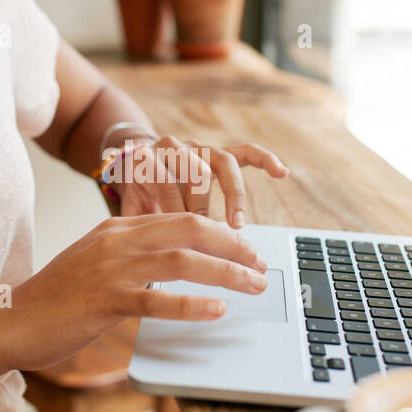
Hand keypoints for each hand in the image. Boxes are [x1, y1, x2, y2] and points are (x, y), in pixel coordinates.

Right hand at [0, 212, 268, 372]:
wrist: (8, 322)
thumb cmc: (54, 302)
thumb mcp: (95, 267)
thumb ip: (129, 261)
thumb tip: (169, 267)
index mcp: (116, 230)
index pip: (180, 219)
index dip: (220, 233)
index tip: (246, 249)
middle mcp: (116, 241)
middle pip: (189, 229)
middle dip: (233, 246)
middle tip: (260, 265)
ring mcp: (110, 268)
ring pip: (181, 259)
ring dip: (225, 272)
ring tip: (252, 285)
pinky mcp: (104, 299)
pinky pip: (156, 297)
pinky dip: (192, 303)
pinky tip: (216, 310)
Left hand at [111, 136, 288, 226]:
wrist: (134, 164)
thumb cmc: (138, 195)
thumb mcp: (129, 210)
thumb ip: (138, 226)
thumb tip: (146, 263)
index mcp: (150, 159)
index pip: (165, 181)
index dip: (172, 210)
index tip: (180, 239)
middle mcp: (177, 148)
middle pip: (195, 171)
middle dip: (201, 205)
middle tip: (206, 233)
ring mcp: (200, 148)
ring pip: (222, 161)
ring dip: (232, 194)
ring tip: (237, 222)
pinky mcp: (219, 153)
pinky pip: (246, 151)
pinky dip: (264, 161)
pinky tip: (281, 173)